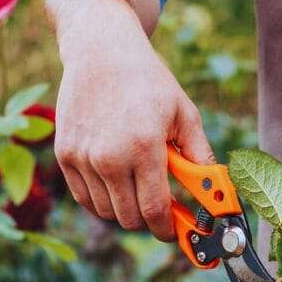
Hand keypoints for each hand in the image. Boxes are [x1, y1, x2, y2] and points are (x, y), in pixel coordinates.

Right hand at [53, 2, 213, 239]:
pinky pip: (85, 198)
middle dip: (150, 219)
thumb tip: (216, 193)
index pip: (154, 211)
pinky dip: (102, 199)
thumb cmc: (149, 81)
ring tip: (139, 183)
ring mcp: (82, 158)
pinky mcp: (65, 155)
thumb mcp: (184, 114)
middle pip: (129, 218)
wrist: (100, 50)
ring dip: (125, 208)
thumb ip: (200, 158)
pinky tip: (116, 180)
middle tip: (161, 206)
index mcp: (143, 148)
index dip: (168, 229)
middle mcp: (108, 157)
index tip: (177, 231)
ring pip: (106, 212)